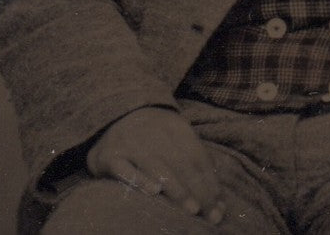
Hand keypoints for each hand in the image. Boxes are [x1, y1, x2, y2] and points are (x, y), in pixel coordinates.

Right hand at [86, 107, 224, 223]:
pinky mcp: (110, 156)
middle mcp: (154, 132)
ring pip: (157, 166)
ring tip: (191, 208)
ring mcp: (131, 143)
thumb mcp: (174, 136)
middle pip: (181, 162)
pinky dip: (141, 180)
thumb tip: (216, 194)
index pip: (197, 155)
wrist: (113, 115)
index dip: (210, 181)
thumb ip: (193, 159)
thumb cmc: (152, 135)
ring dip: (177, 188)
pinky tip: (154, 192)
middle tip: (209, 214)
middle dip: (198, 189)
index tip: (219, 206)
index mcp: (175, 126)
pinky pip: (126, 170)